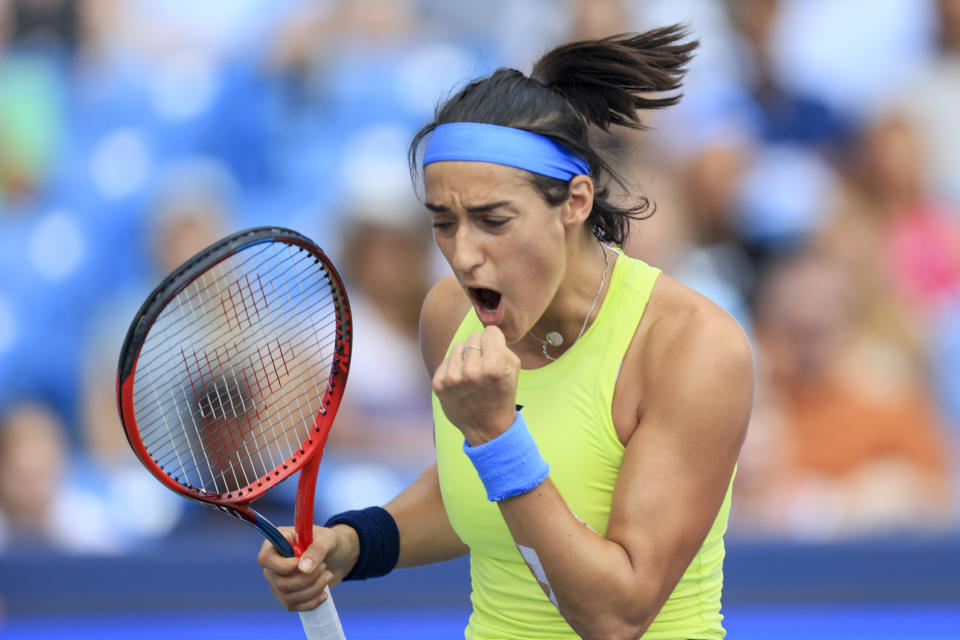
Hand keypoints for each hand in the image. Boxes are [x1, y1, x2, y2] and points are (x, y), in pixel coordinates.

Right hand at [257, 524, 358, 610]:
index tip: (303, 563)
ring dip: (313, 589)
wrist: (337, 556)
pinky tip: (324, 594)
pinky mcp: (286, 596)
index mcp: (277, 542)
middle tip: (324, 566)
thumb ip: (316, 550)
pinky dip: (311, 602)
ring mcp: (277, 581)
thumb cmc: (329, 542)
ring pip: (288, 597)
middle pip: (280, 582)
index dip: (284, 566)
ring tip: (328, 575)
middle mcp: (273, 564)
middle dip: (307, 579)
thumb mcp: (327, 539)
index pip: (265, 559)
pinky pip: (293, 606)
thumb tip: (303, 569)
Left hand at [432, 326, 520, 444]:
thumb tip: (484, 331)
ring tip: (472, 374)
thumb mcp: (513, 369)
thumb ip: (501, 345)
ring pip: (458, 345)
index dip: (495, 341)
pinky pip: (446, 359)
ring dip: (466, 355)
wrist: (486, 427)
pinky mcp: (438, 383)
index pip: (490, 331)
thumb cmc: (502, 394)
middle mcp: (471, 371)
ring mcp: (452, 378)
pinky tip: (462, 381)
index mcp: (493, 367)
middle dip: (481, 347)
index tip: (496, 353)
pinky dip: (454, 366)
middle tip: (484, 366)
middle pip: (474, 336)